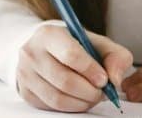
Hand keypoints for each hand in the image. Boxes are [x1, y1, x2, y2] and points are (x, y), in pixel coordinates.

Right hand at [15, 24, 133, 112]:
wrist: (46, 50)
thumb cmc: (76, 47)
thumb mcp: (98, 43)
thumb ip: (116, 57)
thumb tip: (114, 80)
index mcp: (49, 34)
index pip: (71, 55)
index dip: (91, 71)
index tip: (104, 79)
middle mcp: (31, 52)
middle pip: (65, 81)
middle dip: (90, 92)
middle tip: (101, 92)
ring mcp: (25, 73)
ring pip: (58, 98)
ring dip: (82, 103)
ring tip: (92, 96)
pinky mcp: (25, 91)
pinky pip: (52, 107)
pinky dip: (71, 107)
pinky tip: (78, 98)